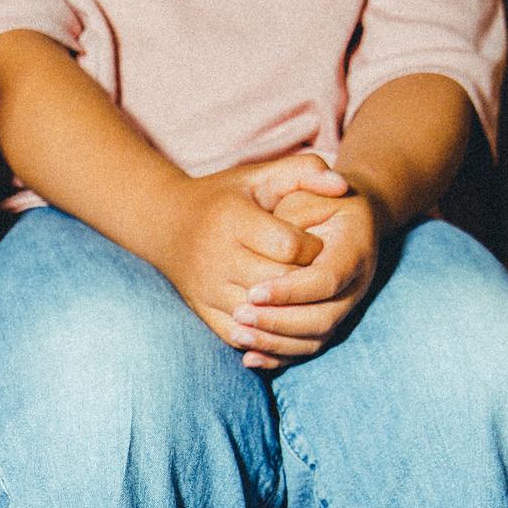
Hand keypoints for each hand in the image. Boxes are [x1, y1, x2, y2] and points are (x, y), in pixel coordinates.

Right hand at [151, 152, 346, 360]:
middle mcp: (216, 257)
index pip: (289, 247)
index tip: (320, 246)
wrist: (166, 224)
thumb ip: (306, 171)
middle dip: (305, 282)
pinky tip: (282, 324)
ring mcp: (207, 288)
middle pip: (278, 283)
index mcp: (233, 220)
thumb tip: (342, 186)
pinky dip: (263, 336)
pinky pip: (239, 334)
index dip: (314, 249)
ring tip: (306, 300)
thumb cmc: (225, 197)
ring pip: (260, 315)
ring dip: (289, 313)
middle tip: (319, 275)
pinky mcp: (202, 309)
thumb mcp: (261, 175)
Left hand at [232, 182, 380, 368]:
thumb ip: (311, 175)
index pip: (327, 279)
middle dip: (279, 320)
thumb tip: (335, 183)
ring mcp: (344, 306)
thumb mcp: (307, 179)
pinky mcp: (327, 321)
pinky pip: (306, 348)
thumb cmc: (312, 195)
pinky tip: (248, 356)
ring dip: (275, 342)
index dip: (291, 289)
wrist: (334, 216)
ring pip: (315, 339)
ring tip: (239, 333)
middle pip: (322, 318)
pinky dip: (278, 356)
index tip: (254, 291)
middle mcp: (356, 282)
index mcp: (355, 247)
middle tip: (240, 315)